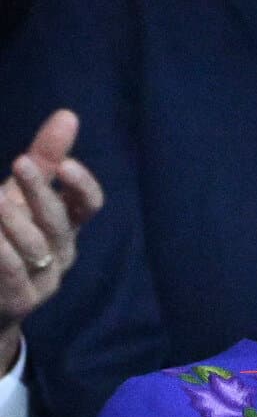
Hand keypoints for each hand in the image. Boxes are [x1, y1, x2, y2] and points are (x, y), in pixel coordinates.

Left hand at [0, 110, 104, 374]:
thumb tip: (69, 115)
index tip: (65, 165)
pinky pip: (12, 273)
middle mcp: (63, 252)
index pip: (89, 205)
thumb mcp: (22, 196)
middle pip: (60, 222)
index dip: (82, 187)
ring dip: (13, 221)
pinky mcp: (22, 301)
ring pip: (35, 247)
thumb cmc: (7, 237)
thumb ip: (45, 158)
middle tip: (20, 161)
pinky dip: (1, 252)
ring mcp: (44, 280)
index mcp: (67, 225)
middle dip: (41, 192)